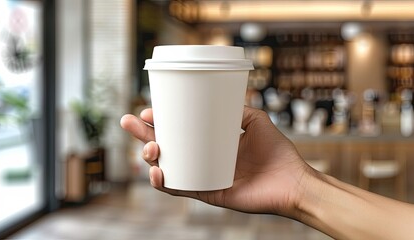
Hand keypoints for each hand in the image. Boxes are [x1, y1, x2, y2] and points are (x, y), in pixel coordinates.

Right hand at [120, 107, 312, 216]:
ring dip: (149, 158)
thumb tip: (220, 95)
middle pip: (166, 147)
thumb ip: (238, 108)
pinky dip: (164, 183)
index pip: (179, 131)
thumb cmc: (277, 152)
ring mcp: (203, 177)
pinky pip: (179, 189)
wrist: (292, 181)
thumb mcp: (256, 120)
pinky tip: (156, 172)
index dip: (160, 122)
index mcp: (210, 143)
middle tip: (127, 122)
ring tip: (150, 148)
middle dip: (143, 135)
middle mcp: (203, 160)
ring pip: (166, 168)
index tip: (148, 111)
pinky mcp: (207, 193)